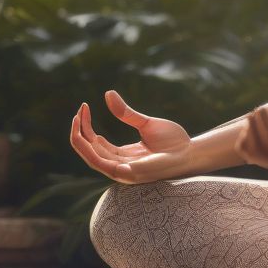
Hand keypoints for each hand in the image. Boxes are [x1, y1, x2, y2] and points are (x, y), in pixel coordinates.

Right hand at [69, 90, 193, 183]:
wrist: (190, 153)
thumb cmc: (173, 142)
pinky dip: (89, 150)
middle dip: (80, 131)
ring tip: (77, 118)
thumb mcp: (146, 124)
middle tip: (78, 110)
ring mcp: (122, 172)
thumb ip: (126, 113)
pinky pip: (100, 163)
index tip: (84, 107)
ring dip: (80, 138)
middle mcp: (120, 166)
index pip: (96, 143)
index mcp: (124, 156)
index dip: (87, 127)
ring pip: (91, 157)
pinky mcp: (126, 174)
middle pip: (90, 150)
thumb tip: (107, 94)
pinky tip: (86, 133)